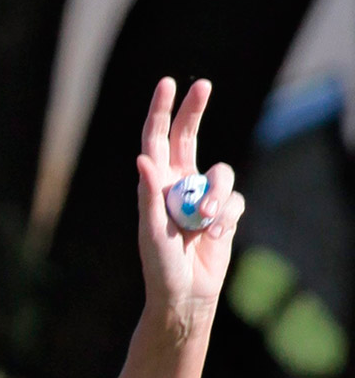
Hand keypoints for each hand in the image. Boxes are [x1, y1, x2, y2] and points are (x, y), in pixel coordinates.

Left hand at [136, 78, 245, 317]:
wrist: (185, 294)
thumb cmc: (159, 266)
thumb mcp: (151, 231)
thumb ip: (149, 196)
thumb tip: (143, 160)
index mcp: (154, 184)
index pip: (155, 140)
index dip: (160, 111)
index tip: (167, 84)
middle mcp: (178, 184)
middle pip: (188, 137)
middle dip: (194, 111)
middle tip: (203, 86)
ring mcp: (202, 196)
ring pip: (220, 173)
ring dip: (217, 195)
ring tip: (205, 222)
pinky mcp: (224, 212)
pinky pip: (235, 200)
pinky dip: (227, 217)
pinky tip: (215, 237)